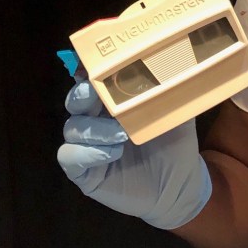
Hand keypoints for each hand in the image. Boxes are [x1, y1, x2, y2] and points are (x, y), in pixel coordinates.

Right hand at [57, 76, 211, 229]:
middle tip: (96, 93)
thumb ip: (171, 91)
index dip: (89, 72)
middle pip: (75, 101)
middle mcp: (95, 120)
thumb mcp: (177, 114)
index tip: (95, 65)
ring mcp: (87, 146)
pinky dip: (86, 153)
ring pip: (72, 128)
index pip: (92, 81)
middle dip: (83, 95)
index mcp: (113, 103)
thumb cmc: (175, 145)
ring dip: (95, 128)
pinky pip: (69, 157)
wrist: (179, 185)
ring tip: (122, 134)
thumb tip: (178, 63)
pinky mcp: (83, 172)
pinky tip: (112, 154)